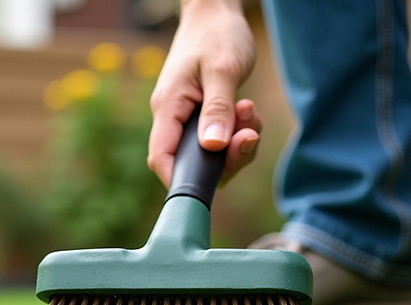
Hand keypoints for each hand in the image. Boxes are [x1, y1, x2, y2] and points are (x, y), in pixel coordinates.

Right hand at [147, 1, 261, 186]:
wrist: (217, 15)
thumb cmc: (216, 35)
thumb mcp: (222, 70)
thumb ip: (218, 109)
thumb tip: (213, 146)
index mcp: (168, 107)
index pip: (161, 157)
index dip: (179, 178)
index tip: (209, 182)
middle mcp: (174, 117)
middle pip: (191, 162)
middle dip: (225, 159)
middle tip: (249, 136)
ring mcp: (189, 119)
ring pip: (210, 154)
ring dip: (237, 144)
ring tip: (249, 112)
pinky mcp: (203, 118)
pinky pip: (221, 140)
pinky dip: (239, 133)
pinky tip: (248, 111)